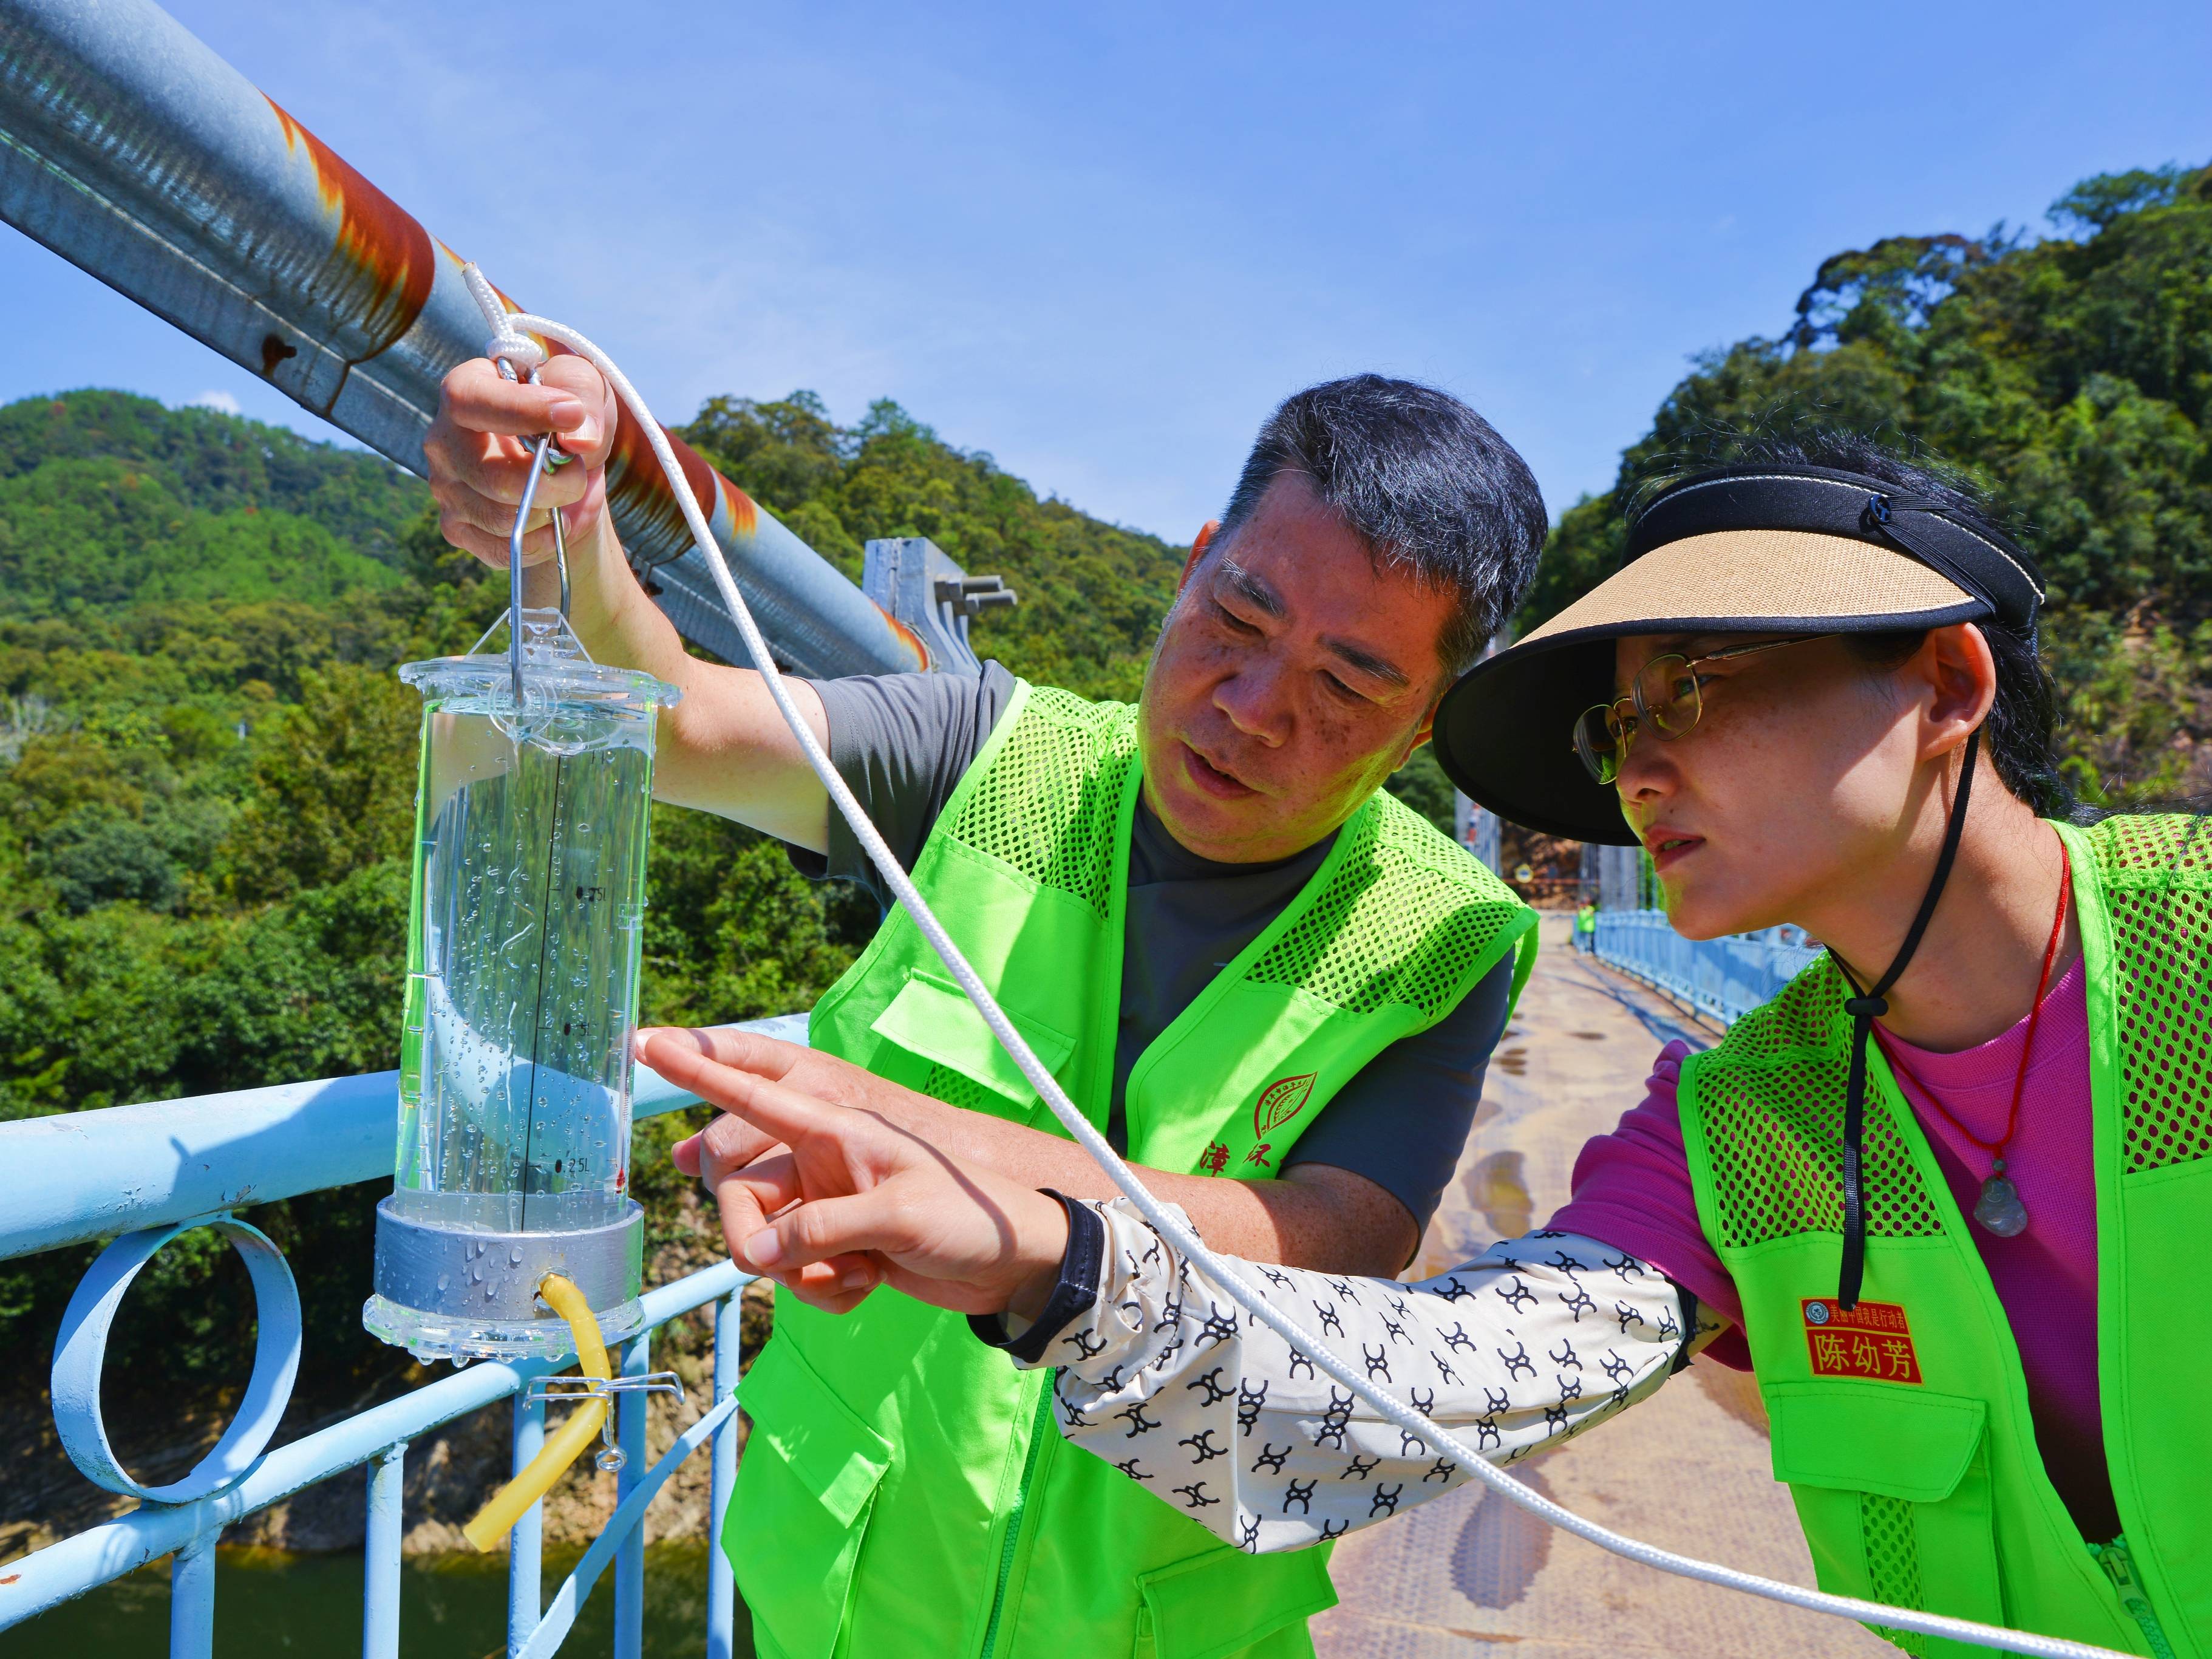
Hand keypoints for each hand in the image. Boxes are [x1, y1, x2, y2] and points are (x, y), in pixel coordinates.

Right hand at [424, 354, 620, 572]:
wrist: (568, 464)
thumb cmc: (568, 413)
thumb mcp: (583, 383)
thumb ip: (582, 393)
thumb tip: (580, 440)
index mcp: (465, 389)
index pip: (471, 401)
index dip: (521, 410)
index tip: (571, 414)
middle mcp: (443, 440)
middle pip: (491, 475)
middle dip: (551, 481)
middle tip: (578, 470)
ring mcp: (446, 488)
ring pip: (499, 519)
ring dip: (550, 511)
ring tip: (567, 492)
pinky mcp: (457, 528)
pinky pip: (502, 548)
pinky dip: (542, 541)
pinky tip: (555, 520)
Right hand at [636, 1029, 1069, 1318]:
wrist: (1012, 1264)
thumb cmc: (970, 1216)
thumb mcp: (898, 1215)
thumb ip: (821, 1228)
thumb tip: (758, 1254)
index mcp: (834, 1129)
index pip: (753, 1094)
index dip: (700, 1068)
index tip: (648, 1041)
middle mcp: (820, 1163)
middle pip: (740, 1197)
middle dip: (755, 1242)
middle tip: (789, 1270)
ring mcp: (825, 1208)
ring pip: (765, 1245)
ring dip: (802, 1275)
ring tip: (859, 1273)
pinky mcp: (835, 1250)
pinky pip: (794, 1276)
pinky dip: (822, 1291)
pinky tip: (867, 1286)